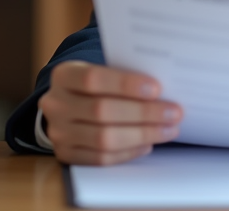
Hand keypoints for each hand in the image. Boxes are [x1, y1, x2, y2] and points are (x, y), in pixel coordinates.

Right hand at [38, 61, 182, 164]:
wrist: (68, 105)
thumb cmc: (97, 85)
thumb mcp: (103, 71)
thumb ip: (124, 76)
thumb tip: (164, 90)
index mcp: (63, 75)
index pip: (92, 79)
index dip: (125, 84)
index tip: (157, 88)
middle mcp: (55, 104)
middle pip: (101, 111)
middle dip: (143, 113)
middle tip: (174, 112)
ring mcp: (58, 132)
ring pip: (103, 138)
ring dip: (142, 135)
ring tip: (168, 129)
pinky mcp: (66, 154)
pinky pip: (101, 158)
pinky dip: (129, 152)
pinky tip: (148, 144)